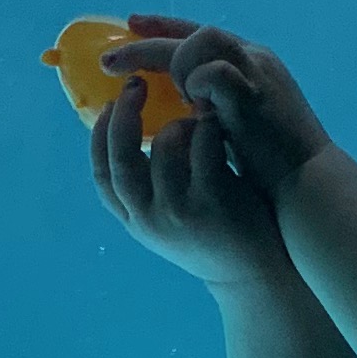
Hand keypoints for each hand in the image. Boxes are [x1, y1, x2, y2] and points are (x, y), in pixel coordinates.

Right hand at [90, 51, 283, 291]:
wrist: (255, 273)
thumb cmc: (213, 233)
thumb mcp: (169, 217)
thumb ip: (151, 184)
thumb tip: (132, 133)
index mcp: (135, 219)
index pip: (101, 173)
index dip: (100, 134)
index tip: (110, 103)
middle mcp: (149, 217)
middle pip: (121, 158)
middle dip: (125, 115)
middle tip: (136, 84)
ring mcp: (180, 211)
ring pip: (166, 145)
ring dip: (178, 120)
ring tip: (193, 111)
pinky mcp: (214, 202)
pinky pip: (204, 146)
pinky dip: (208, 126)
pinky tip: (217, 120)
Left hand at [108, 17, 336, 198]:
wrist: (305, 183)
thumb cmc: (272, 166)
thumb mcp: (236, 127)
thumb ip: (211, 109)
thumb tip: (181, 111)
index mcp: (250, 65)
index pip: (200, 33)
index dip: (164, 27)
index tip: (131, 24)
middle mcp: (254, 59)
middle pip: (195, 33)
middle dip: (147, 44)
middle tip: (108, 62)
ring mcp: (255, 73)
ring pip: (204, 39)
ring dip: (177, 64)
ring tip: (168, 97)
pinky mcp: (253, 95)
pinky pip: (213, 72)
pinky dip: (197, 85)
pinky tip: (194, 109)